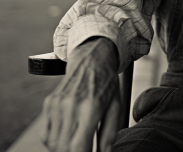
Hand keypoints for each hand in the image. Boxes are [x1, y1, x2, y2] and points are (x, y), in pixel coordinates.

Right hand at [41, 37, 120, 151]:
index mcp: (90, 107)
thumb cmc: (107, 84)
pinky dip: (56, 141)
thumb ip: (109, 134)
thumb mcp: (115, 107)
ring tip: (79, 142)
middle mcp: (70, 106)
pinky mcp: (49, 104)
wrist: (92, 59)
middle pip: (64, 148)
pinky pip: (46, 135)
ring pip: (53, 144)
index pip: (78, 147)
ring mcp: (56, 105)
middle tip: (86, 148)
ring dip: (65, 149)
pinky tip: (69, 134)